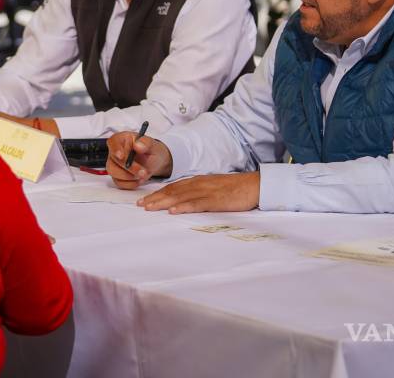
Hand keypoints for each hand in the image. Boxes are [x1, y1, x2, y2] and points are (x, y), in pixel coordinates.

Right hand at [106, 132, 171, 188]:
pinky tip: (139, 180)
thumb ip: (146, 143)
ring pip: (113, 172)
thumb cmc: (152, 151)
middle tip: (143, 172)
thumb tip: (138, 145)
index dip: (115, 149)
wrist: (156, 162)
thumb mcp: (153, 145)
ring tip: (143, 175)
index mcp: (122, 139)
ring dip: (129, 177)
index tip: (122, 156)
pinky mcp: (117, 176)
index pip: (113, 142)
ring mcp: (114, 164)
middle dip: (129, 168)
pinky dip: (130, 183)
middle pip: (113, 160)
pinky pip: (118, 182)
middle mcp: (115, 151)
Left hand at [137, 172, 259, 213]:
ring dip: (163, 202)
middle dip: (154, 198)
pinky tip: (173, 211)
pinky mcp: (215, 200)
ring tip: (149, 208)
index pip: (172, 187)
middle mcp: (198, 184)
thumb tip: (184, 200)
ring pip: (180, 197)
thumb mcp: (213, 188)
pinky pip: (196, 204)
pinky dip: (183, 207)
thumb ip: (199, 192)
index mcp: (197, 181)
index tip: (144, 200)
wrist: (254, 185)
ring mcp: (206, 192)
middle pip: (172, 191)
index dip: (157, 194)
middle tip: (139, 205)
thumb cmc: (234, 189)